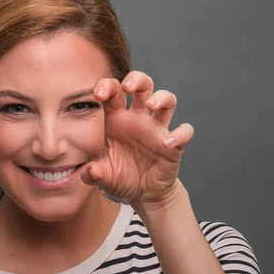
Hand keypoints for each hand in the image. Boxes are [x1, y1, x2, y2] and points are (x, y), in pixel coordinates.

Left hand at [80, 71, 193, 208]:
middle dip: (137, 79)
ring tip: (151, 106)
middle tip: (128, 86)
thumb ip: (92, 174)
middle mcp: (138, 119)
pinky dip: (179, 134)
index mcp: (117, 120)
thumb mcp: (102, 178)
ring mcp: (157, 130)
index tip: (99, 94)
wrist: (142, 194)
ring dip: (161, 98)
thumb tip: (89, 172)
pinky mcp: (174, 145)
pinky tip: (167, 143)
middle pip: (143, 86)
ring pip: (167, 100)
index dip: (106, 86)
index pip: (113, 93)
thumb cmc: (120, 177)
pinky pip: (184, 131)